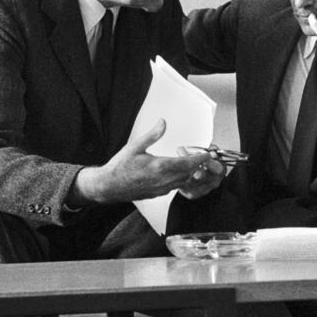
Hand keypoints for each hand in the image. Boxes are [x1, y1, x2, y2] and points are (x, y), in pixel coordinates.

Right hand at [71, 120, 225, 204]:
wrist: (109, 186)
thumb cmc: (120, 167)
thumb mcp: (135, 146)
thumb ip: (152, 135)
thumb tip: (163, 122)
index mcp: (160, 167)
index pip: (188, 163)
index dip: (200, 158)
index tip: (207, 153)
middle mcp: (164, 180)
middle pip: (189, 173)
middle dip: (197, 165)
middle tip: (202, 156)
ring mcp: (162, 189)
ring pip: (184, 181)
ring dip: (189, 172)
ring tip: (191, 162)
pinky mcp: (159, 193)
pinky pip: (175, 186)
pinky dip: (181, 179)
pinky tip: (177, 171)